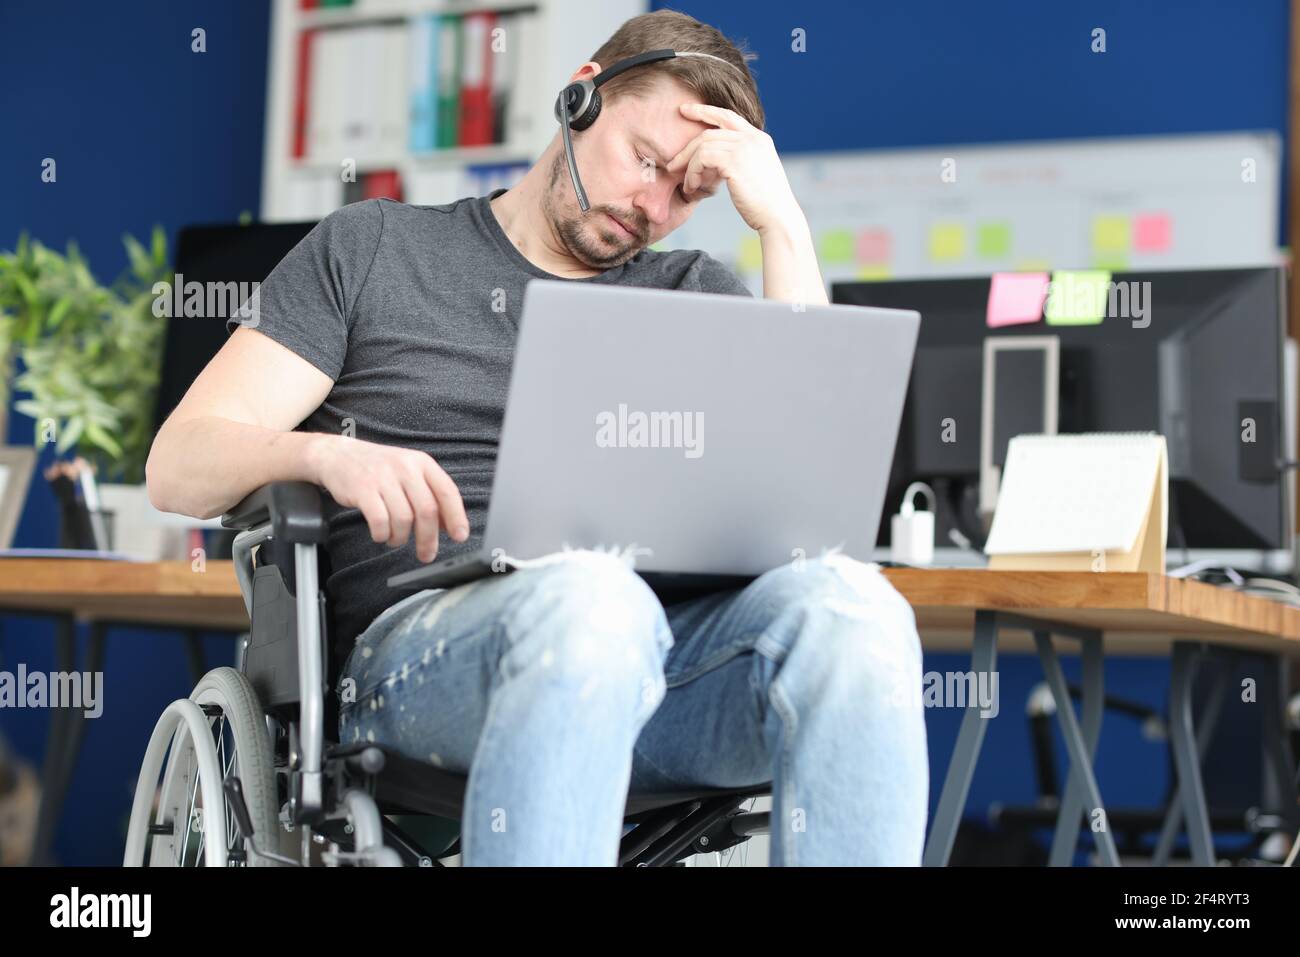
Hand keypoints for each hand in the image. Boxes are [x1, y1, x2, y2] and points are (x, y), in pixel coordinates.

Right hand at [309, 435, 467, 562]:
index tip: (460, 536)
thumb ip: (429, 495)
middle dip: (428, 538)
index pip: (447, 491)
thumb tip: (447, 526)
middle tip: (426, 554)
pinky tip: (381, 534)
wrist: (338, 455)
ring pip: (404, 519)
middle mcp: (405, 467)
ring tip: (395, 539)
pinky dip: (382, 535)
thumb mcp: (408, 472)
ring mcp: (383, 477)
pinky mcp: (362, 489)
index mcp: (422, 463)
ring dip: (401, 538)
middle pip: (427, 510)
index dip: (456, 517)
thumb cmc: (378, 469)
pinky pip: (380, 521)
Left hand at [665, 103, 801, 233]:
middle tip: (672, 164)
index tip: (684, 110)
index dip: (704, 111)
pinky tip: (692, 187)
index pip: (727, 116)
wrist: (778, 217)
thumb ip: (738, 162)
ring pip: (703, 145)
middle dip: (687, 147)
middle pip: (709, 131)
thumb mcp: (754, 175)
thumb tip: (715, 164)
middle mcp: (752, 138)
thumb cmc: (764, 204)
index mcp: (759, 139)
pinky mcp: (734, 160)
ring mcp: (744, 147)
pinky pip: (702, 158)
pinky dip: (692, 172)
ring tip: (686, 185)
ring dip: (688, 166)